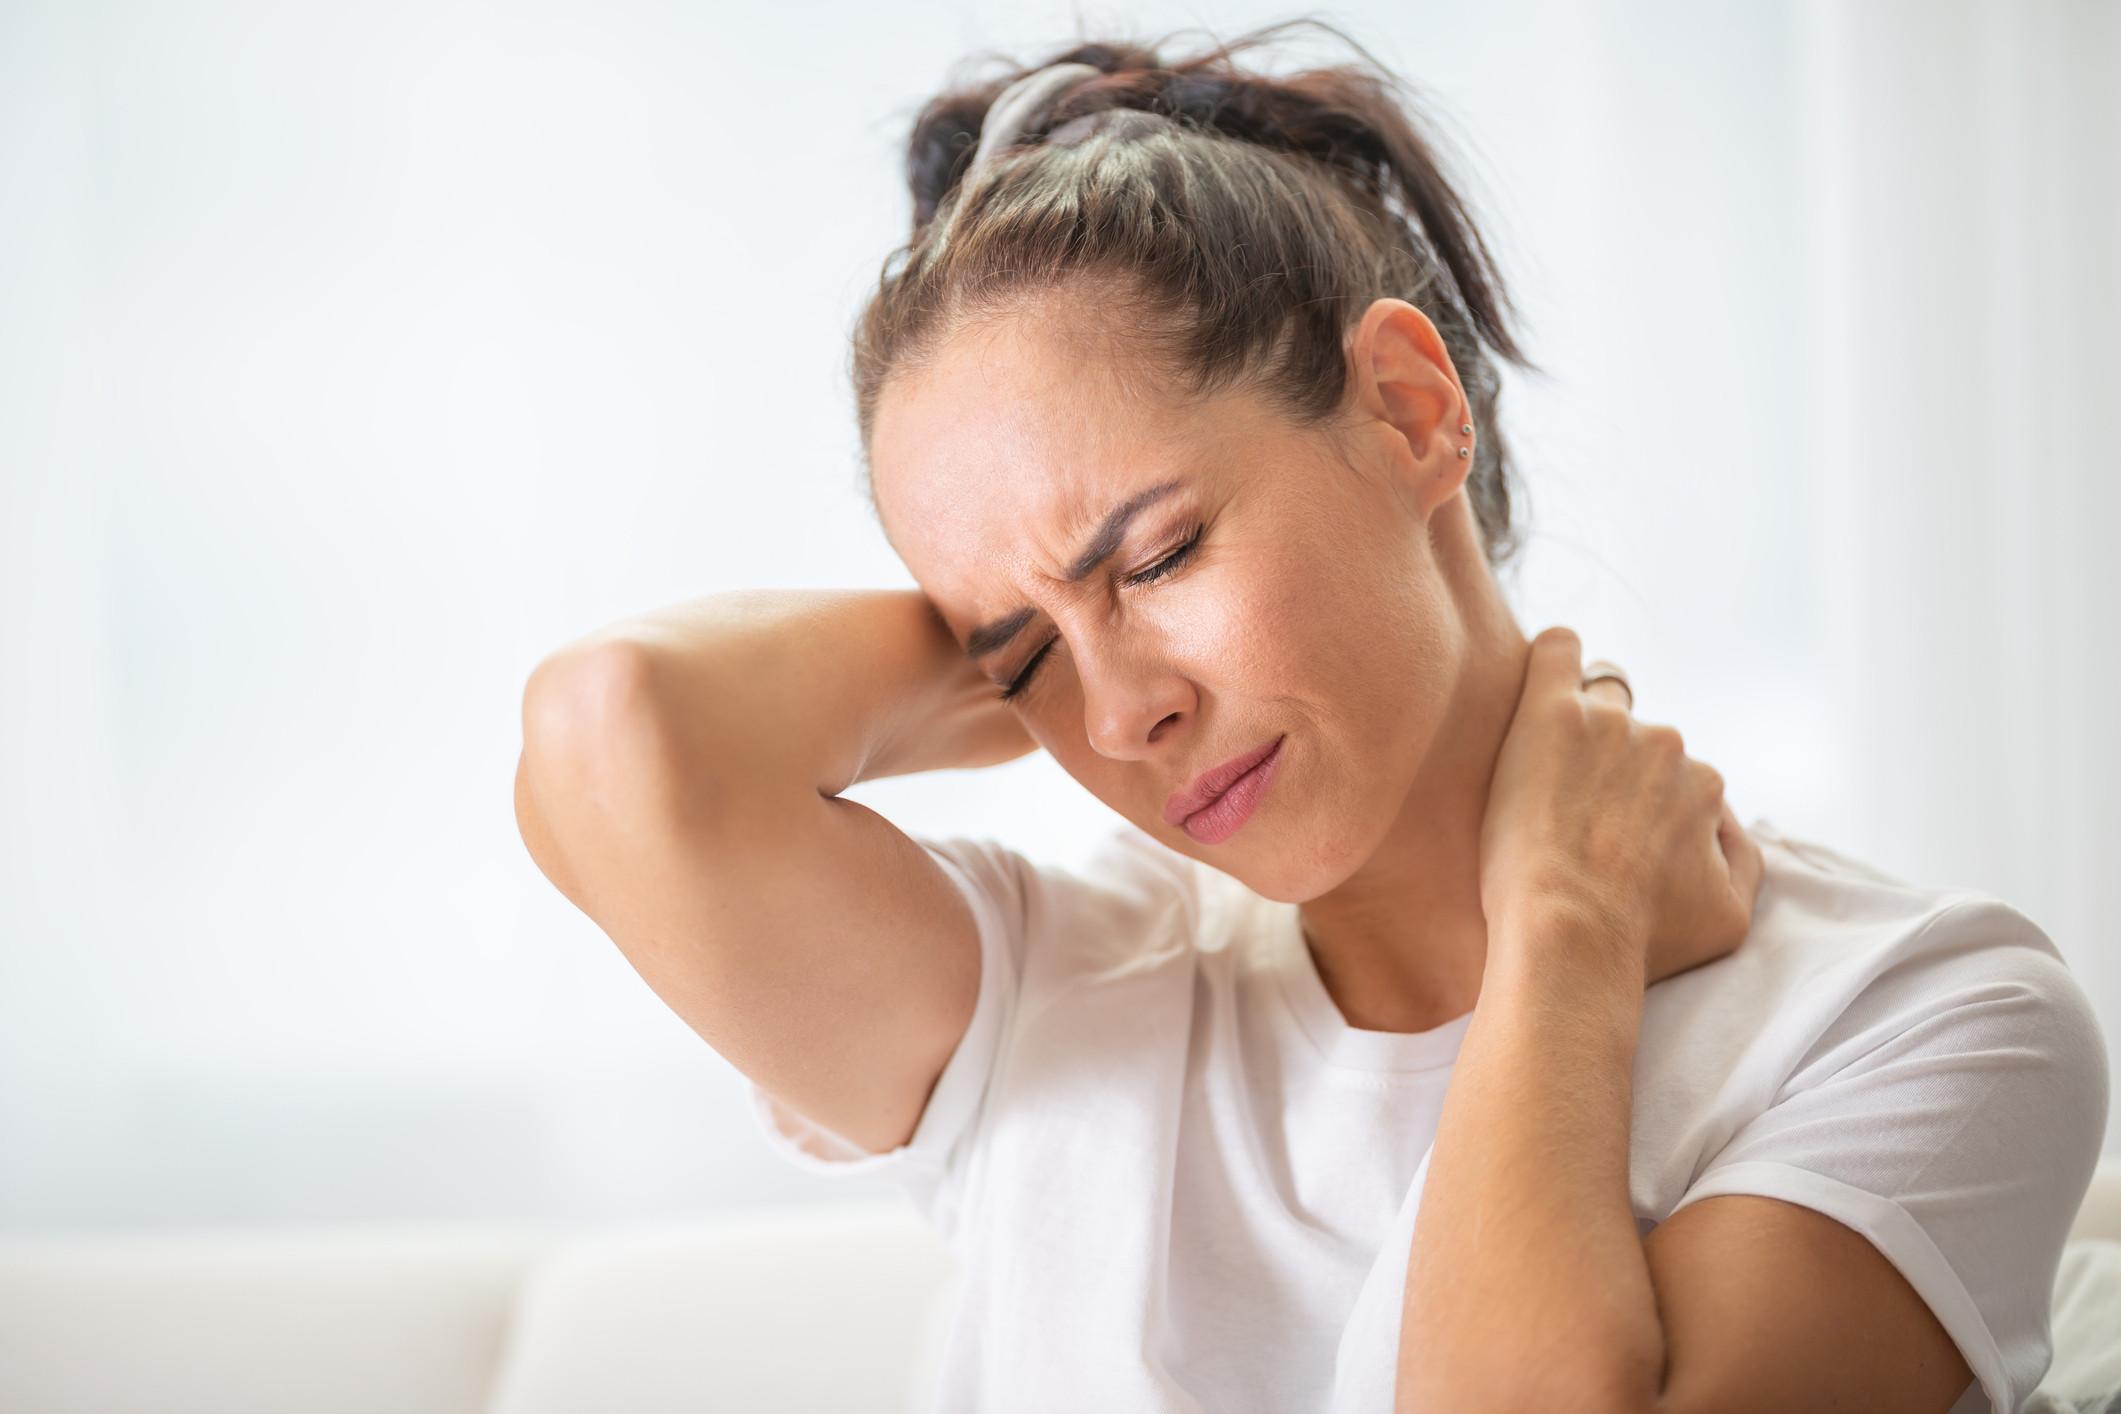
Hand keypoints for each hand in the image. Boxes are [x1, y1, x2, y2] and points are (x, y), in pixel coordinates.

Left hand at [1478, 626, 1765, 986]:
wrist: (1568, 933)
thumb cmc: (1642, 939)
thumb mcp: (1729, 917)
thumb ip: (1741, 859)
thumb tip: (1724, 821)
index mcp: (1705, 784)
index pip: (1673, 774)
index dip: (1637, 800)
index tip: (1606, 830)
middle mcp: (1664, 744)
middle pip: (1633, 735)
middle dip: (1607, 763)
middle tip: (1567, 808)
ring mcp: (1607, 723)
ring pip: (1595, 700)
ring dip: (1577, 723)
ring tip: (1543, 766)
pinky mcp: (1549, 712)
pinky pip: (1555, 651)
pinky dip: (1552, 655)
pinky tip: (1542, 670)